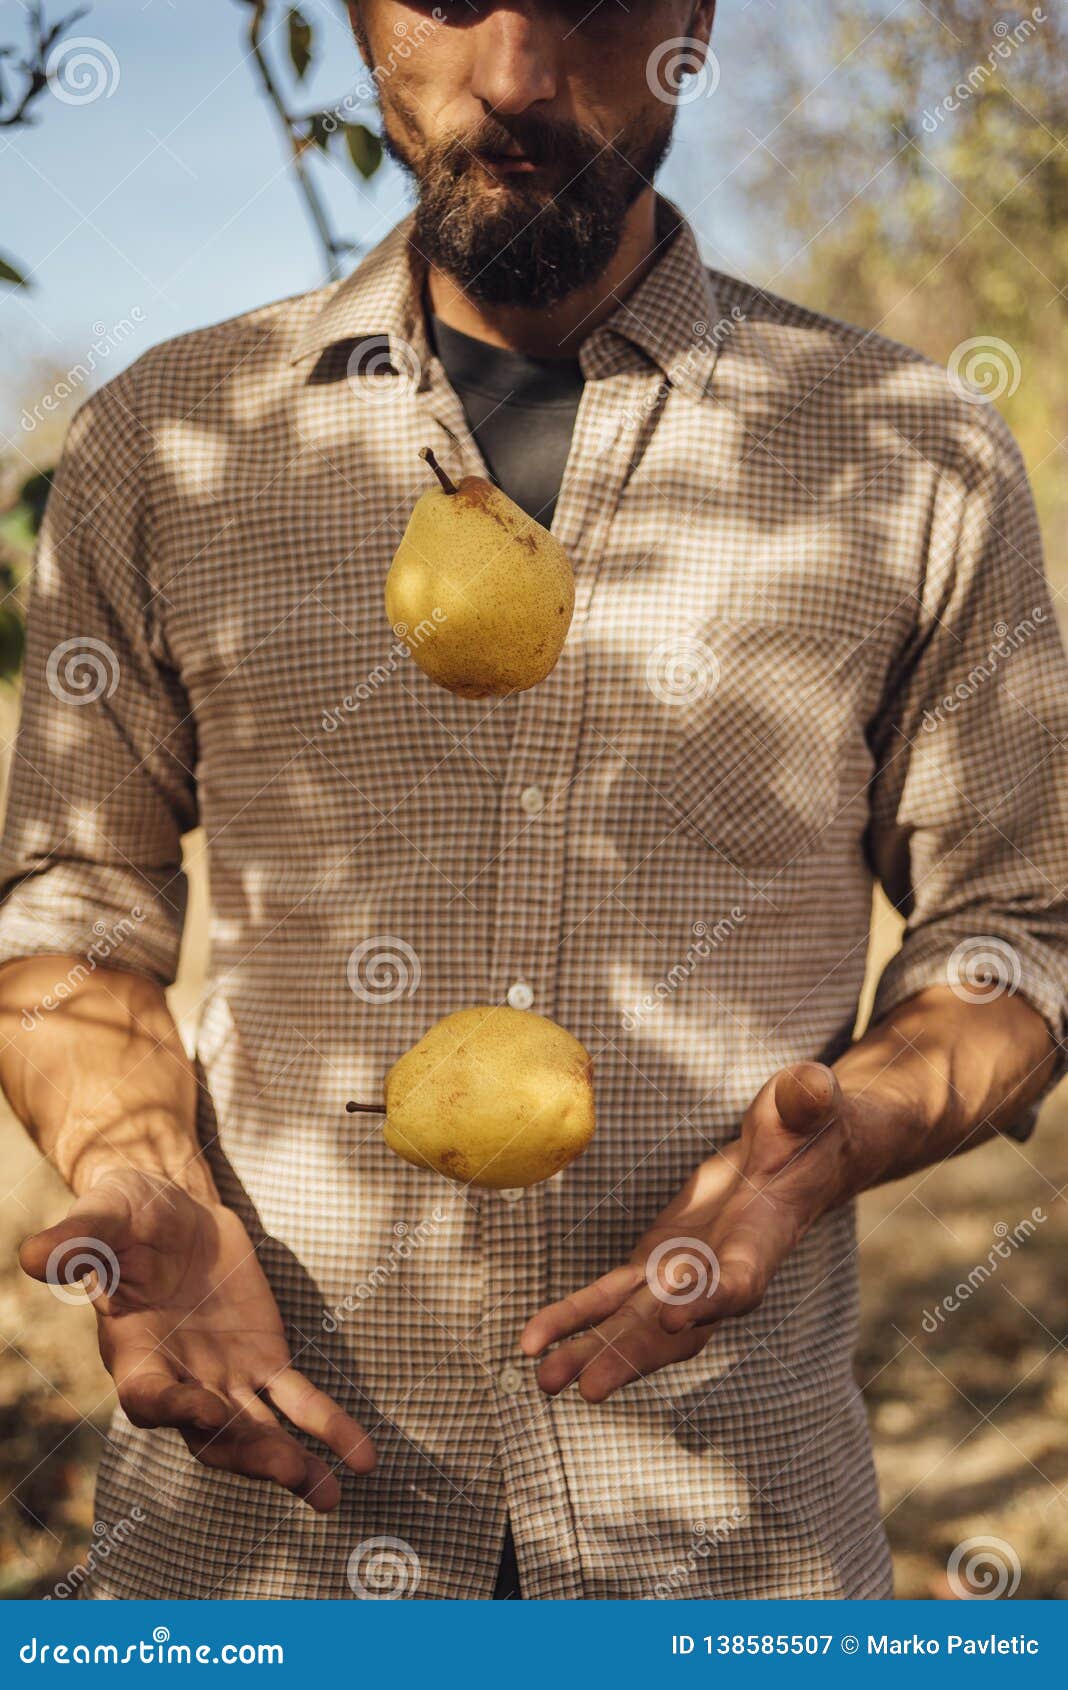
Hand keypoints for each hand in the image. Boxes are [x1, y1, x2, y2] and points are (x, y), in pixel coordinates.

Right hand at [19, 1168, 375, 1509]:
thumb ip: (76, 1240)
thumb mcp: (101, 1215)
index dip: (177, 1408)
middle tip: (292, 1473)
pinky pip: (299, 1401)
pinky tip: (360, 1454)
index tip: (206, 1409)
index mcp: (133, 1356)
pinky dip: (328, 1427)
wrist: (172, 1207)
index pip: (152, 1399)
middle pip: (212, 1434)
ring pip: (258, 1431)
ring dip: (293, 1462)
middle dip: (251, 1454)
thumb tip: (34, 1256)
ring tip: (331, 1492)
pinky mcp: (264, 1361)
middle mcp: (179, 1381)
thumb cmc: (124, 1213)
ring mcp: (224, 1378)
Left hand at [522, 1062, 850, 1401]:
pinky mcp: (656, 1264)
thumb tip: (810, 1083)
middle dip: (634, 1355)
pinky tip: (533, 1342)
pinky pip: (610, 1297)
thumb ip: (806, 1101)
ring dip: (593, 1351)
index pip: (739, 1280)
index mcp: (763, 1239)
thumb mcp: (807, 1105)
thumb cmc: (805, 1126)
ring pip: (637, 1324)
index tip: (668, 1316)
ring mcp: (685, 1274)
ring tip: (544, 1382)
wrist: (794, 1158)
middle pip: (678, 1326)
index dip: (706, 1300)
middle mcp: (722, 1272)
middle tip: (591, 1386)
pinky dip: (574, 1318)